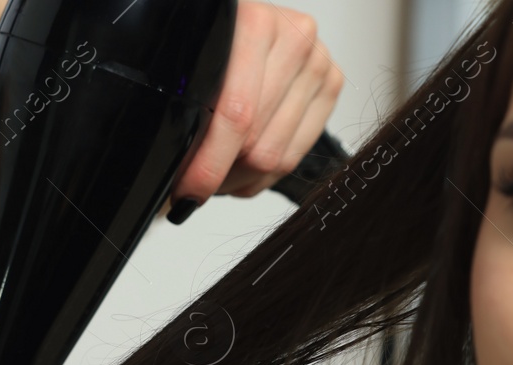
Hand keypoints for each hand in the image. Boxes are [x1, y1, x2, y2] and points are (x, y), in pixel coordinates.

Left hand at [165, 3, 342, 220]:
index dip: (208, 164)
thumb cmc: (214, 45)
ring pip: (277, 156)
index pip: (236, 114)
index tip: (186, 192)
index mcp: (254, 25)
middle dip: (220, 174)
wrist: (244, 27)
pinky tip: (242, 165)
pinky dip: (262, 175)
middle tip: (194, 185)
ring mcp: (317, 62)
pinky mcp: (331, 84)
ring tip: (218, 172)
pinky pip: (295, 156)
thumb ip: (186, 101)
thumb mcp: (190, 61)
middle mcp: (294, 39)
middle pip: (257, 141)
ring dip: (239, 177)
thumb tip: (181, 168)